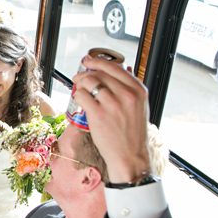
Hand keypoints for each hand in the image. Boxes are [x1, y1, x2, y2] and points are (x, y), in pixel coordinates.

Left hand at [71, 55, 149, 182]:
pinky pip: (82, 96)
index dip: (98, 61)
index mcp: (139, 90)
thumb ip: (131, 88)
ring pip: (89, 81)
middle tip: (78, 76)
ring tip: (78, 87)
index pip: (115, 67)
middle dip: (85, 72)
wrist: (130, 156)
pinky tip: (78, 98)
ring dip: (79, 82)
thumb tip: (124, 68)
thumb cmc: (132, 133)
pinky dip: (77, 94)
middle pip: (100, 73)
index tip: (88, 60)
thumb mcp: (140, 107)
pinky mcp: (98, 114)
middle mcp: (127, 95)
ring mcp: (112, 104)